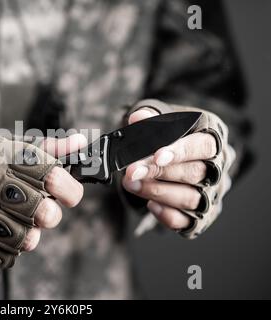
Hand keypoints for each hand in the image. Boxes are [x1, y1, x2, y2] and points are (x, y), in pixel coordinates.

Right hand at [0, 134, 86, 270]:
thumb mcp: (11, 148)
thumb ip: (47, 149)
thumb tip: (80, 143)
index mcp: (1, 157)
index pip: (52, 176)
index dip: (69, 189)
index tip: (67, 194)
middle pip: (44, 213)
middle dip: (50, 214)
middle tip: (42, 210)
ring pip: (27, 239)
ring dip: (29, 233)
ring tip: (17, 221)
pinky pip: (6, 257)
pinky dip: (7, 247)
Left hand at [121, 100, 234, 237]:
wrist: (170, 155)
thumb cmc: (168, 134)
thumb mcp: (160, 118)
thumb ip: (150, 117)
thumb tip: (138, 118)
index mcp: (214, 136)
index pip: (203, 146)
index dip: (180, 152)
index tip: (156, 157)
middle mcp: (219, 167)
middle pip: (195, 173)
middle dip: (158, 173)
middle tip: (131, 172)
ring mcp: (212, 193)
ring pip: (190, 198)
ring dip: (157, 193)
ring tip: (131, 184)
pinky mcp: (201, 216)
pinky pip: (186, 222)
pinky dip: (166, 215)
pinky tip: (150, 205)